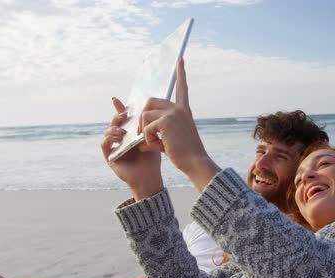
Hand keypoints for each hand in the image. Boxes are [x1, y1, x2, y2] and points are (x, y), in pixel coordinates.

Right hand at [101, 97, 162, 199]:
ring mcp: (113, 147)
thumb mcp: (151, 138)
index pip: (123, 118)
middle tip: (124, 114)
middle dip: (117, 117)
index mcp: (129, 133)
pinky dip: (109, 139)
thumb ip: (147, 126)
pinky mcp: (109, 157)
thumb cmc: (152, 159)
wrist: (150, 177)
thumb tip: (150, 110)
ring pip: (107, 132)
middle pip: (114, 123)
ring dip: (114, 128)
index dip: (119, 108)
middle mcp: (120, 139)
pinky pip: (104, 144)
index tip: (116, 99)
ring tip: (123, 131)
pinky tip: (118, 138)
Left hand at [139, 59, 220, 191]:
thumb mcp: (170, 141)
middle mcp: (179, 109)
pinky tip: (156, 145)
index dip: (181, 74)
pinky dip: (146, 138)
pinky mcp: (166, 121)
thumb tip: (139, 142)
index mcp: (184, 111)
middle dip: (142, 116)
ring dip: (143, 130)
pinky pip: (146, 127)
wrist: (195, 161)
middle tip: (141, 132)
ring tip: (152, 143)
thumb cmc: (184, 154)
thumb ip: (156, 136)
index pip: (182, 88)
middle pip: (150, 102)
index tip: (180, 59)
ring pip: (145, 115)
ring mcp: (173, 113)